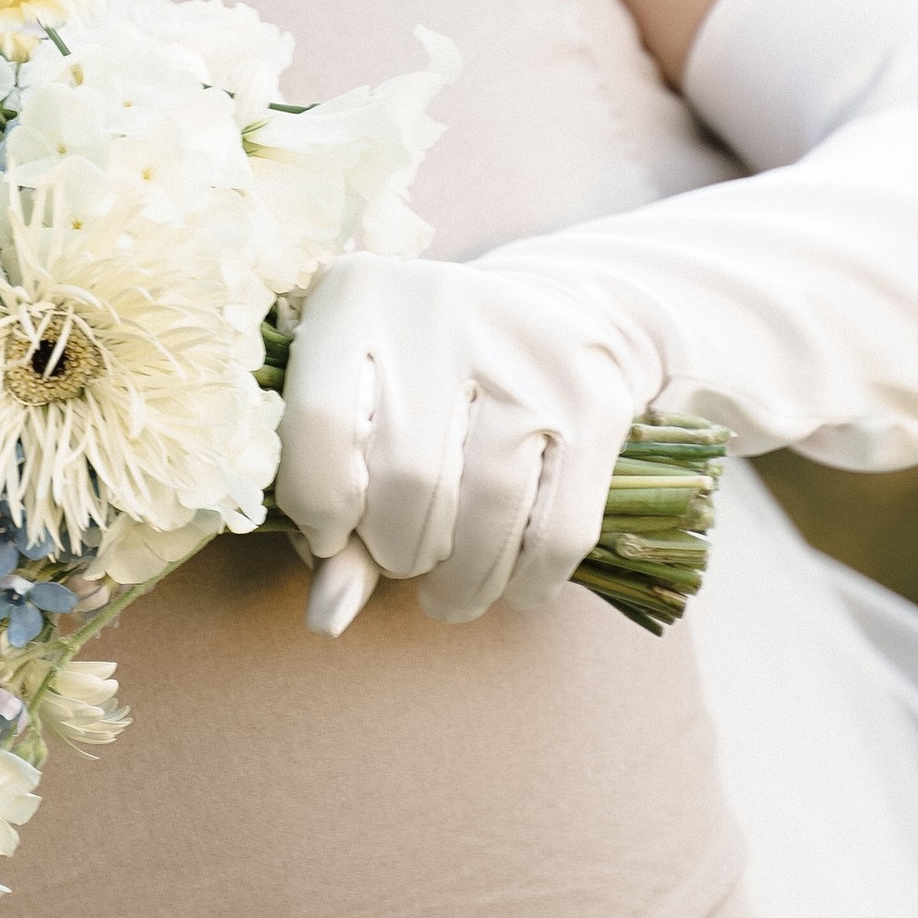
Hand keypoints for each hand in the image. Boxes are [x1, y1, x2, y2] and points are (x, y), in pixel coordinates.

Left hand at [278, 252, 656, 625]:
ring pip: (483, 512)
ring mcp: (531, 354)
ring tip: (447, 592)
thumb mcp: (356, 421)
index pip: (320, 424)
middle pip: (409, 480)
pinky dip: (526, 583)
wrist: (549, 309)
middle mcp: (445, 311)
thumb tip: (330, 619)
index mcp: (359, 299)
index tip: (330, 534)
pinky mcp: (599, 401)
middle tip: (404, 557)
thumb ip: (331, 520)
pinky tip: (509, 588)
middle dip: (397, 551)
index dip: (318, 505)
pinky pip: (558, 532)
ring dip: (460, 582)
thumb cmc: (421, 385)